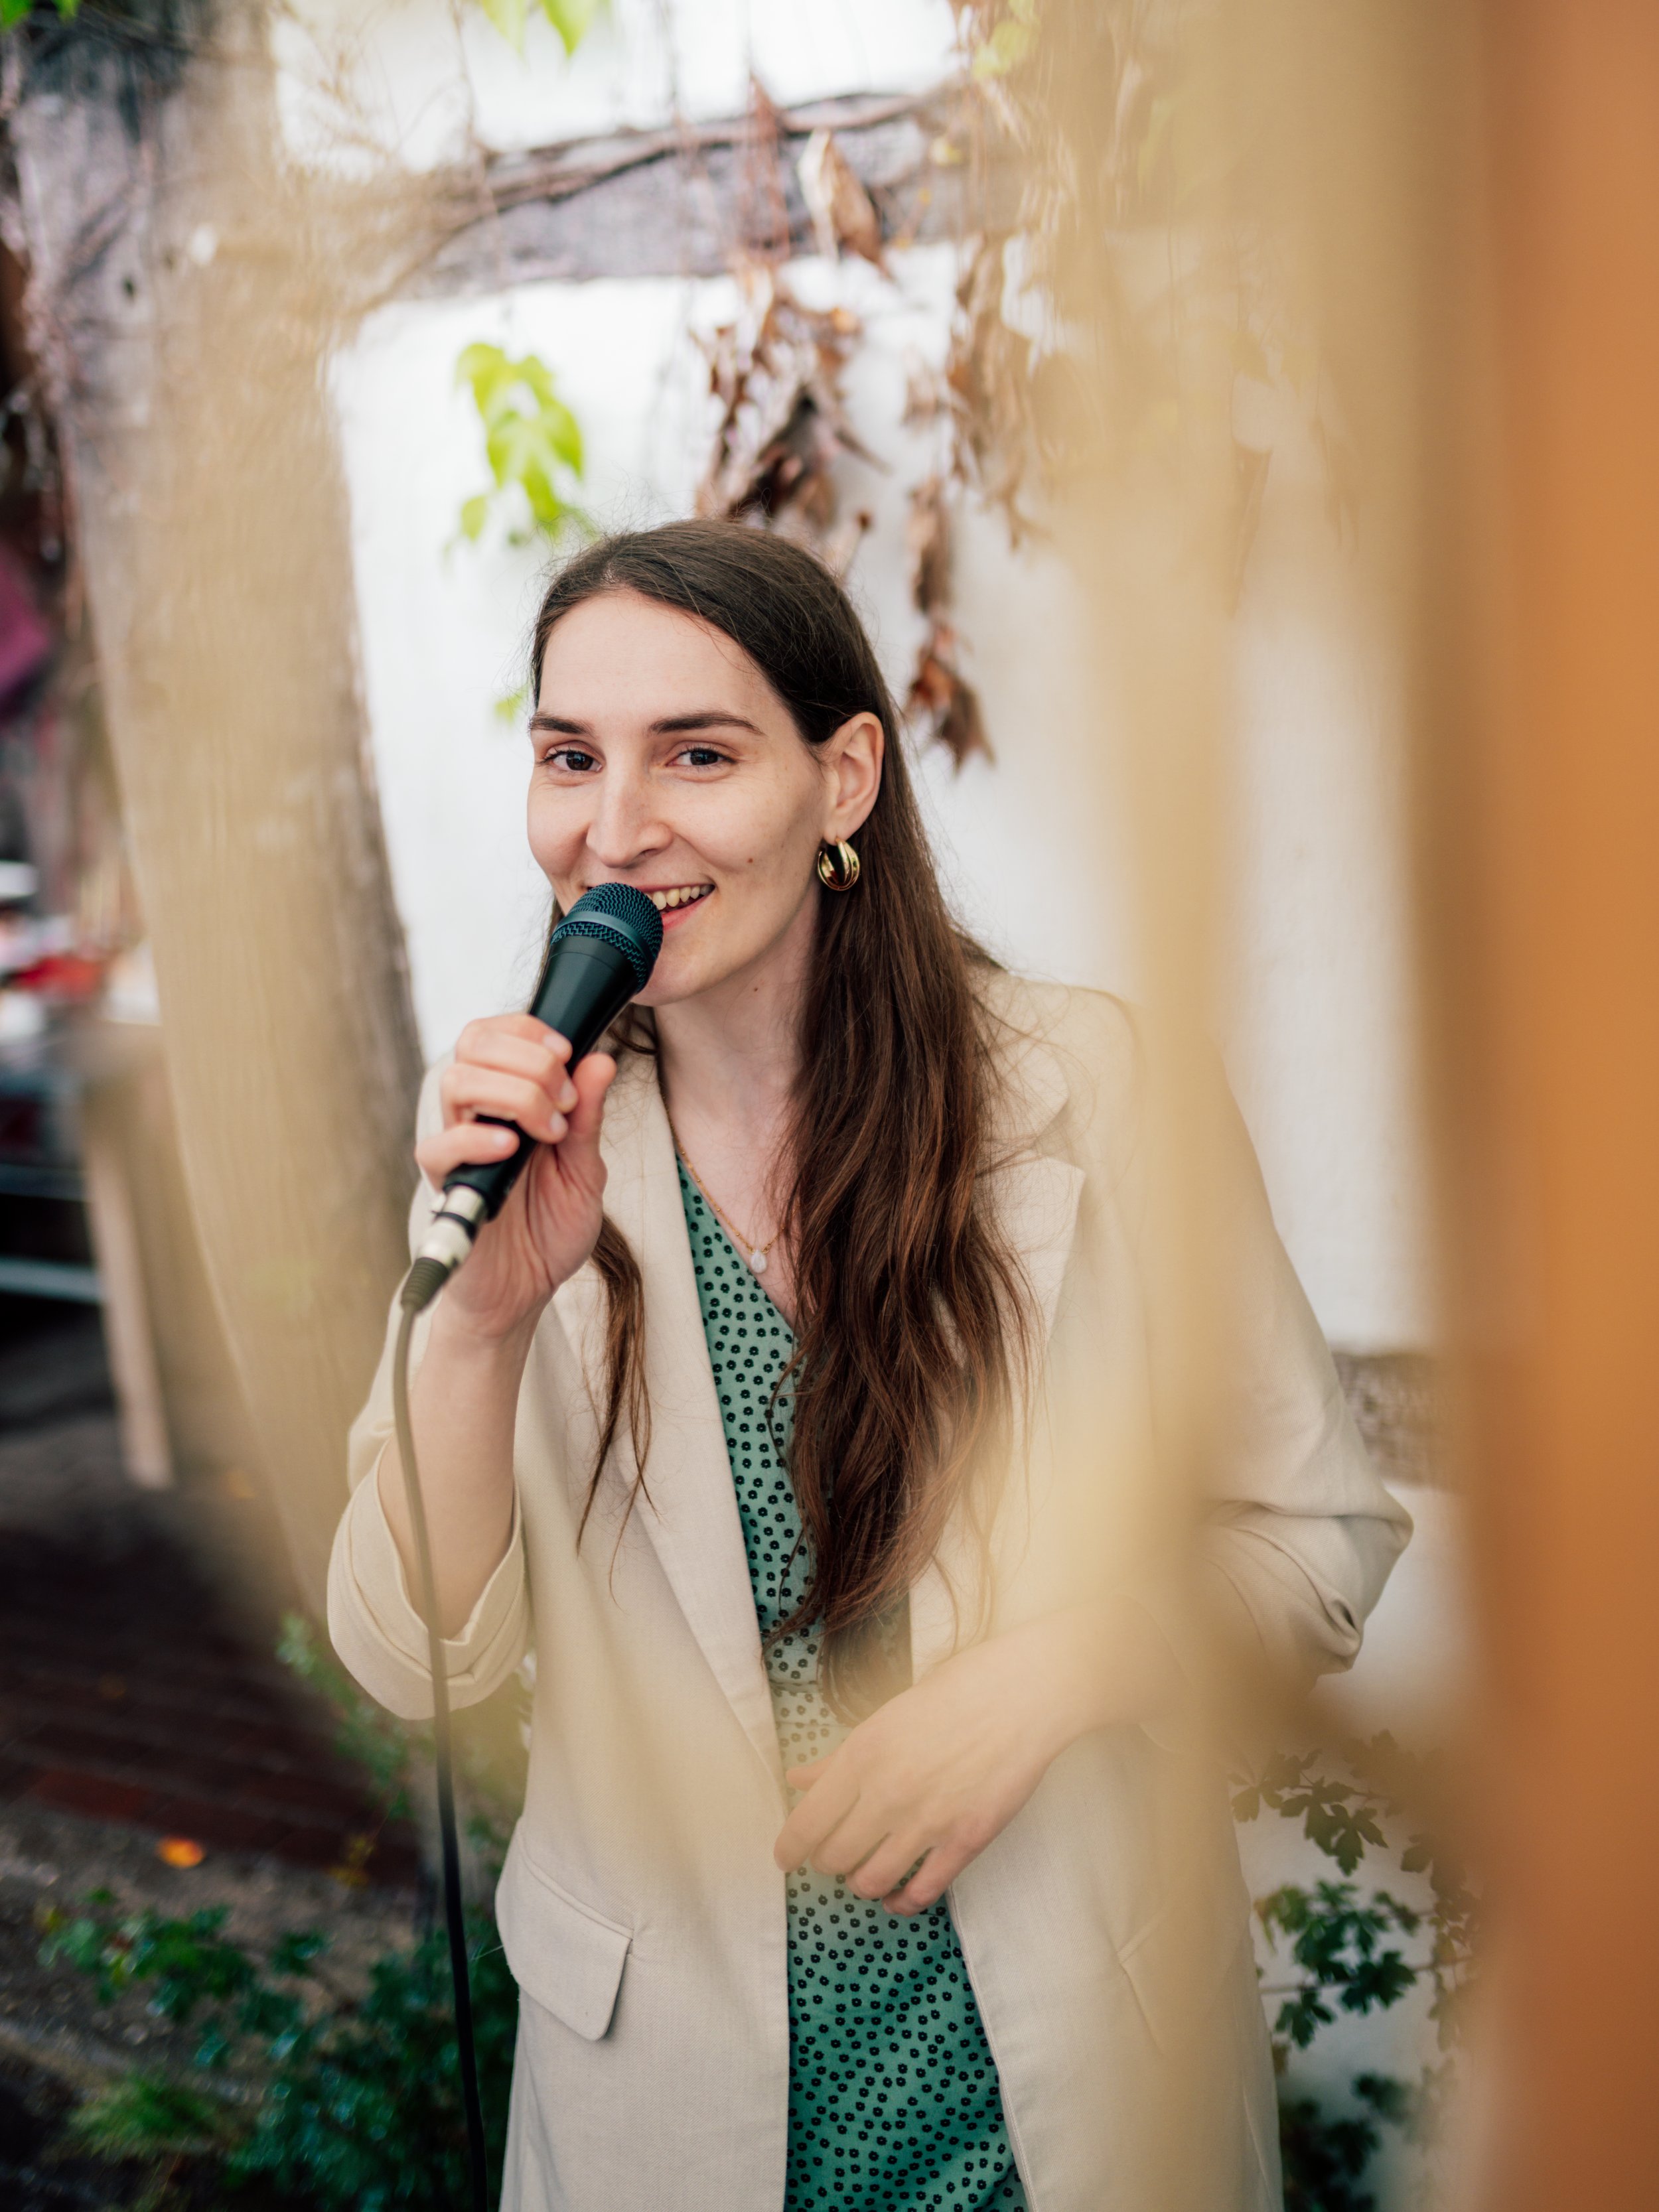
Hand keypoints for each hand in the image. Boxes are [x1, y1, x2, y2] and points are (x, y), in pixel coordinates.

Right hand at [414, 1013, 617, 1343]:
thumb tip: (600, 1059)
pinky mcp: (445, 1184)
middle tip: (565, 1101)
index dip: (531, 1031)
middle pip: (473, 1042)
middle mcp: (478, 1115)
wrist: (526, 1293)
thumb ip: (588, 1116)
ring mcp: (458, 1147)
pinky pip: (439, 1145)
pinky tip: (513, 1149)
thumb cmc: (550, 1231)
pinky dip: (477, 1139)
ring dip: (514, 1093)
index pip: (497, 1033)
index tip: (567, 1056)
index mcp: (510, 1100)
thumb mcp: (586, 1169)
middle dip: (530, 1059)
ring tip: (549, 1131)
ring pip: (456, 1081)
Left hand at [772, 1602, 1175, 1915]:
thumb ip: (839, 1756)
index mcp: (863, 1754)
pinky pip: (921, 1892)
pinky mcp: (966, 1840)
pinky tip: (898, 1893)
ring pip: (869, 1881)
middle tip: (834, 1853)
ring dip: (861, 1881)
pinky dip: (902, 1901)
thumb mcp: (887, 1714)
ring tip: (866, 1868)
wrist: (1024, 1694)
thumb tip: (798, 1778)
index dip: (789, 1849)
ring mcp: (929, 1820)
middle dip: (827, 1862)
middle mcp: (889, 1792)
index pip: (806, 1823)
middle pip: (833, 1857)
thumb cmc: (956, 1692)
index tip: (786, 1856)